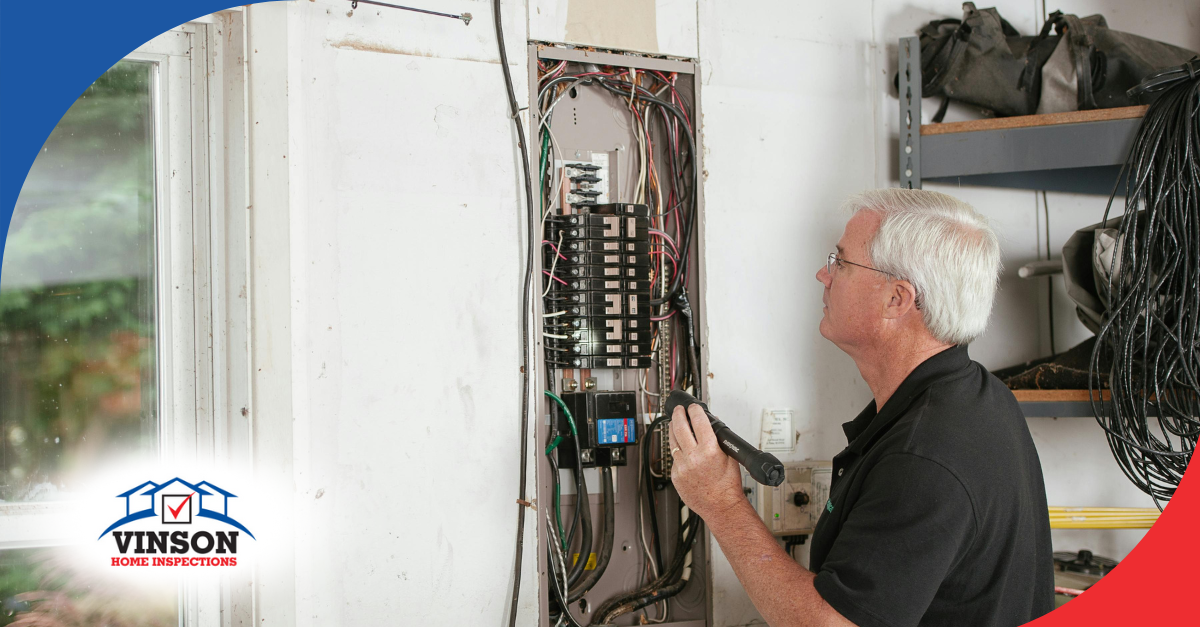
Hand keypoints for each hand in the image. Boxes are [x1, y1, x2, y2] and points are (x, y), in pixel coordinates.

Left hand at [668, 403, 745, 520]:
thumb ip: (719, 439)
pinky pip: (673, 458)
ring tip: (675, 424)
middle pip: (680, 427)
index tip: (693, 407)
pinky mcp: (675, 475)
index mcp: (709, 451)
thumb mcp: (729, 457)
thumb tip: (711, 424)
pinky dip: (677, 451)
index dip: (694, 411)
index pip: (698, 421)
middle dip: (678, 415)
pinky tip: (680, 448)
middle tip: (679, 410)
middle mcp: (693, 457)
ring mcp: (682, 467)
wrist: (720, 507)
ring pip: (672, 441)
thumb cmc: (727, 486)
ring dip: (673, 430)